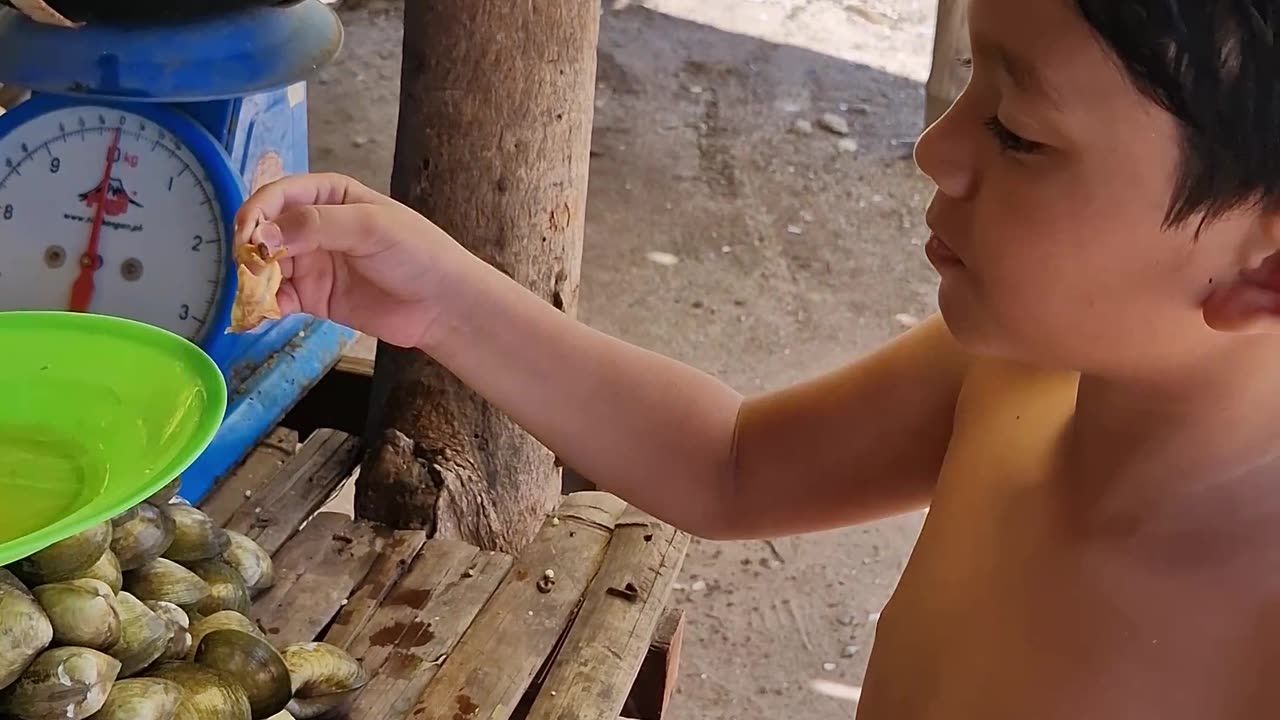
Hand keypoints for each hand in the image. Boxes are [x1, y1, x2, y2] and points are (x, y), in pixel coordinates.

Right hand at [233, 173, 463, 348]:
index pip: (279, 195)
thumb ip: (317, 226)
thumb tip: (263, 236)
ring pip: (267, 266)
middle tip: (248, 269)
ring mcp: (313, 262)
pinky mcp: (315, 298)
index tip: (249, 236)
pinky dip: (265, 306)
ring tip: (253, 294)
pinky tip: (259, 315)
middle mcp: (315, 226)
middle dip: (251, 248)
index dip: (258, 212)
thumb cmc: (417, 252)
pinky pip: (279, 299)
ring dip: (254, 278)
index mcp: (330, 195)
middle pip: (266, 231)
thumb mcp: (370, 227)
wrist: (444, 304)